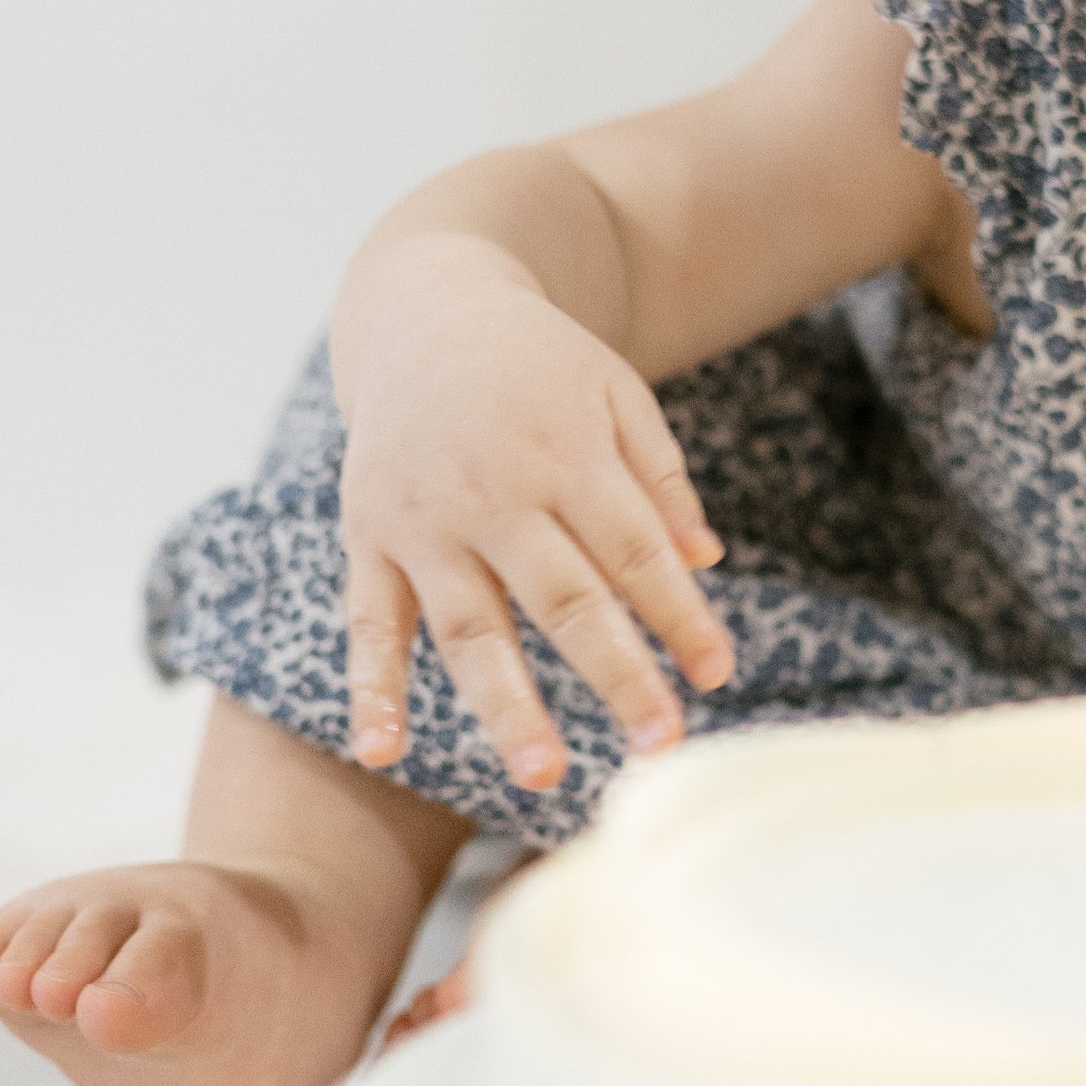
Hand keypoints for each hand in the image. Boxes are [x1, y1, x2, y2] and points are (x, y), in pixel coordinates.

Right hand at [338, 250, 733, 788]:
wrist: (425, 311)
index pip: (634, 554)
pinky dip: (370, 686)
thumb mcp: (616, 393)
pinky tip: (380, 749)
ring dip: (505, 705)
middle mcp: (492, 492)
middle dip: (617, 675)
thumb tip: (705, 561)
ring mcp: (423, 521)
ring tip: (543, 774)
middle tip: (662, 745)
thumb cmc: (539, 366)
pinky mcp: (369, 537)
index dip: (679, 617)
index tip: (717, 675)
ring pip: (468, 627)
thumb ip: (660, 479)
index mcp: (564, 453)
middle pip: (563, 600)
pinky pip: (367, 621)